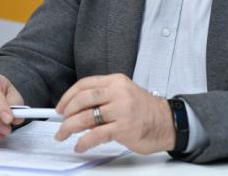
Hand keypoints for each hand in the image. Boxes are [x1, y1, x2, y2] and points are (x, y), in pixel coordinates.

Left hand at [54, 74, 174, 153]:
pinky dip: (84, 141)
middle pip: (83, 99)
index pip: (85, 84)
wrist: (167, 122)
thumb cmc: (144, 110)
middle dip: (67, 113)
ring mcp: (122, 110)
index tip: (60, 107)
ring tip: (63, 134)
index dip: (68, 96)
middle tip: (60, 122)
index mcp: (116, 81)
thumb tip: (77, 110)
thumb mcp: (124, 94)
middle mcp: (118, 92)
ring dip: (70, 127)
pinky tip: (80, 145)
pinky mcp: (124, 128)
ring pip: (86, 117)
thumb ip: (103, 98)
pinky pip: (96, 135)